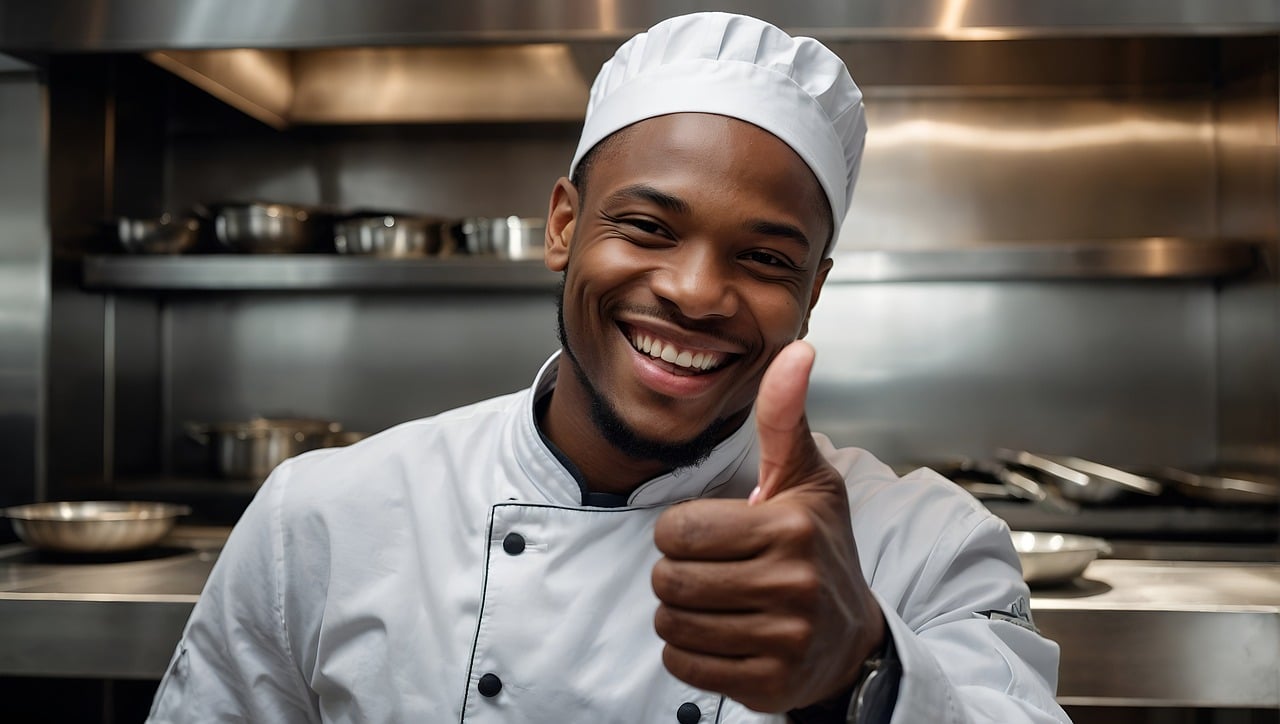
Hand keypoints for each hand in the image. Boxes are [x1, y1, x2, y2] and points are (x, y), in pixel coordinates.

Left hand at [652, 341, 885, 711]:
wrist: (851, 638)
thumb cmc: (819, 549)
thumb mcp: (806, 478)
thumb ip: (785, 417)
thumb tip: (799, 348)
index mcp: (791, 526)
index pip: (678, 530)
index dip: (681, 532)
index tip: (712, 535)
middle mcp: (791, 583)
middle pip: (669, 579)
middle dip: (677, 573)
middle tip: (711, 571)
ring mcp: (783, 638)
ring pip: (672, 625)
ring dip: (681, 614)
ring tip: (718, 602)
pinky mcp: (769, 682)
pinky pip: (684, 666)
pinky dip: (690, 653)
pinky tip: (724, 635)